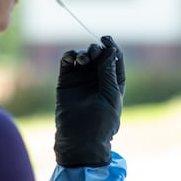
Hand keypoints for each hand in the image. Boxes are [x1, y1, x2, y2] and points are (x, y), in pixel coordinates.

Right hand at [54, 36, 124, 166]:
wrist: (78, 141)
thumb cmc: (100, 122)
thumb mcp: (109, 96)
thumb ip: (108, 72)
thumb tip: (111, 49)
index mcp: (114, 83)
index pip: (114, 58)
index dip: (111, 47)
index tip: (106, 39)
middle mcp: (98, 79)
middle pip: (99, 55)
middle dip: (96, 50)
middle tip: (93, 55)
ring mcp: (81, 80)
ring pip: (83, 56)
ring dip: (84, 53)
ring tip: (82, 60)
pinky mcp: (66, 82)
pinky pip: (67, 63)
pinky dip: (68, 56)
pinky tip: (71, 58)